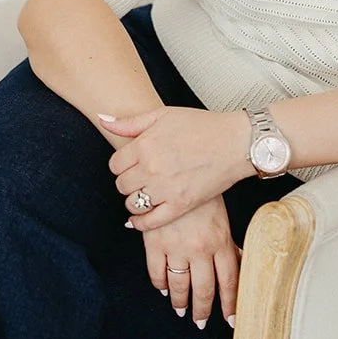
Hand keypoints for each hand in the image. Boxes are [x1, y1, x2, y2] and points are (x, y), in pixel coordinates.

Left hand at [101, 106, 252, 229]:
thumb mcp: (162, 115)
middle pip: (121, 185)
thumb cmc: (202, 126)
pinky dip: (141, 223)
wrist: (234, 142)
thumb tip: (103, 120)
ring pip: (132, 204)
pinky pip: (150, 222)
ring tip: (143, 195)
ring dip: (134, 201)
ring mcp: (165, 189)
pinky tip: (140, 219)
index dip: (120, 165)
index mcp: (144, 145)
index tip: (129, 165)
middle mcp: (151, 168)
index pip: (114, 164)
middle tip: (138, 179)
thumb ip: (129, 122)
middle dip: (127, 182)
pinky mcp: (180, 206)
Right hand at [138, 194, 239, 330]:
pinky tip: (162, 287)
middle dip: (203, 310)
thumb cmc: (202, 188)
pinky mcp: (154, 241)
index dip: (230, 303)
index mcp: (219, 241)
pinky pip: (156, 272)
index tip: (230, 318)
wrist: (175, 166)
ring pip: (179, 285)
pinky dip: (159, 284)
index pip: (229, 281)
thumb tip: (239, 262)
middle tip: (201, 320)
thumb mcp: (222, 215)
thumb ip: (228, 242)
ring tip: (180, 309)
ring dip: (180, 301)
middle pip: (204, 289)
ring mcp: (176, 246)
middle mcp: (199, 248)